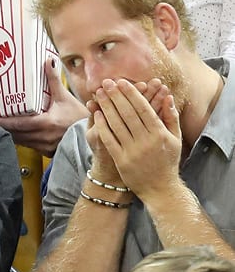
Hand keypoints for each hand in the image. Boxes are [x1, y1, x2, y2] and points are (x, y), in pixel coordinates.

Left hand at [0, 58, 88, 156]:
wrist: (90, 133)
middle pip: (16, 135)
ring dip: (10, 135)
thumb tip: (48, 61)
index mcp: (46, 123)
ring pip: (21, 142)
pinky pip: (28, 146)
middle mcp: (44, 137)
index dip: (3, 122)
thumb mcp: (64, 97)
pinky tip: (13, 134)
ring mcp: (44, 146)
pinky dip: (20, 139)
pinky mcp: (46, 152)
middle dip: (2, 128)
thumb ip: (54, 80)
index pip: (19, 124)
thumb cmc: (78, 116)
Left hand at [94, 78, 181, 196]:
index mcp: (159, 134)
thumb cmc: (168, 161)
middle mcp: (146, 141)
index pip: (143, 108)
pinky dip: (103, 126)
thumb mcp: (175, 139)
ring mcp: (132, 151)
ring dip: (106, 107)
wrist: (160, 189)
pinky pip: (110, 140)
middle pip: (127, 113)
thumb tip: (168, 96)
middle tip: (106, 83)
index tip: (121, 82)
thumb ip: (171, 117)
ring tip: (99, 94)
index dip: (131, 94)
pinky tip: (97, 114)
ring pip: (116, 124)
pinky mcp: (121, 161)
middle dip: (115, 96)